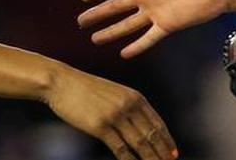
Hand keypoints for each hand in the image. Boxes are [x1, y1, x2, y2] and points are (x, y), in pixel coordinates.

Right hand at [45, 67, 177, 159]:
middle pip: (151, 134)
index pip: (157, 122)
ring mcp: (115, 116)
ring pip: (139, 143)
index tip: (173, 151)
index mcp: (134, 96)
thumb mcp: (114, 92)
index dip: (166, 139)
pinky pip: (120, 148)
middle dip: (162, 151)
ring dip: (150, 157)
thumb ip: (129, 106)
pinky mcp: (100, 126)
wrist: (62, 82)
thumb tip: (142, 126)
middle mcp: (128, 105)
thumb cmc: (86, 89)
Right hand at [78, 0, 227, 57]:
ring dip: (111, 32)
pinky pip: (148, 38)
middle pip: (115, 7)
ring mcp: (155, 12)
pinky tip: (123, 54)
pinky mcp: (167, 25)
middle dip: (97, 14)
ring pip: (127, 24)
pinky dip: (136, 46)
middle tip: (80, 21)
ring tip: (94, 39)